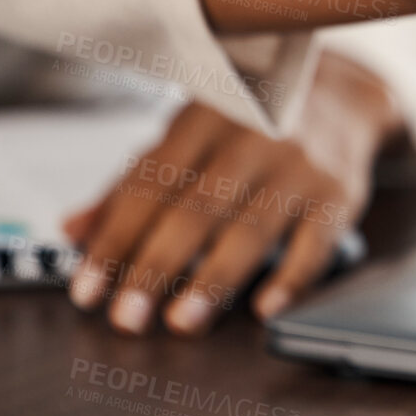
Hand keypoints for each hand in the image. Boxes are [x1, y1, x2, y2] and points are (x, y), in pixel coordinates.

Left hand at [62, 51, 396, 335]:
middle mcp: (253, 137)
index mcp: (204, 118)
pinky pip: (316, 242)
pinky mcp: (339, 193)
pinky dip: (291, 278)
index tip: (87, 289)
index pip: (150, 185)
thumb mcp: (188, 133)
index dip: (115, 240)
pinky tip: (264, 308)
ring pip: (251, 229)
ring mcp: (300, 166)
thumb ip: (132, 184)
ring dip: (213, 280)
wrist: (344, 93)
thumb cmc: (252, 120)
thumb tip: (72, 230)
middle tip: (126, 317)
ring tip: (181, 322)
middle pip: (196, 210)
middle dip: (156, 267)